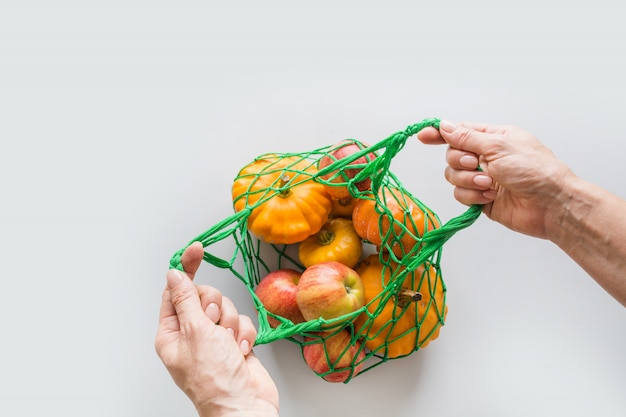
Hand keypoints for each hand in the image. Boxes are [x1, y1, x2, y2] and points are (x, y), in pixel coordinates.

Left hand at [155, 242, 278, 416]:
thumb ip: (186, 299)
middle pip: (205, 296)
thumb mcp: (196, 331)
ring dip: (231, 324)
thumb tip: (174, 274)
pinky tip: (241, 351)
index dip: (186, 269)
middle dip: (216, 307)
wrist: (245, 404)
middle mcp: (192, 334)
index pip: (175, 291)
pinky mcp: (235, 342)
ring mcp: (215, 339)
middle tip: (214, 325)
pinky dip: (244, 334)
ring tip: (229, 344)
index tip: (196, 249)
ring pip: (227, 308)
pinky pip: (242, 322)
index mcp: (172, 333)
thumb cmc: (214, 378)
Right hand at [417, 120, 574, 238]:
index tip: (423, 136)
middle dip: (460, 161)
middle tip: (476, 165)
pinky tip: (490, 197)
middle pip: (452, 155)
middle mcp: (486, 157)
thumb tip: (445, 126)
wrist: (551, 205)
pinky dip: (472, 196)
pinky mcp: (481, 199)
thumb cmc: (535, 170)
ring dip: (468, 181)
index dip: (440, 134)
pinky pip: (461, 195)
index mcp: (493, 138)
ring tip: (490, 185)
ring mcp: (483, 178)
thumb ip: (468, 138)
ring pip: (453, 177)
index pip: (460, 132)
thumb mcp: (499, 146)